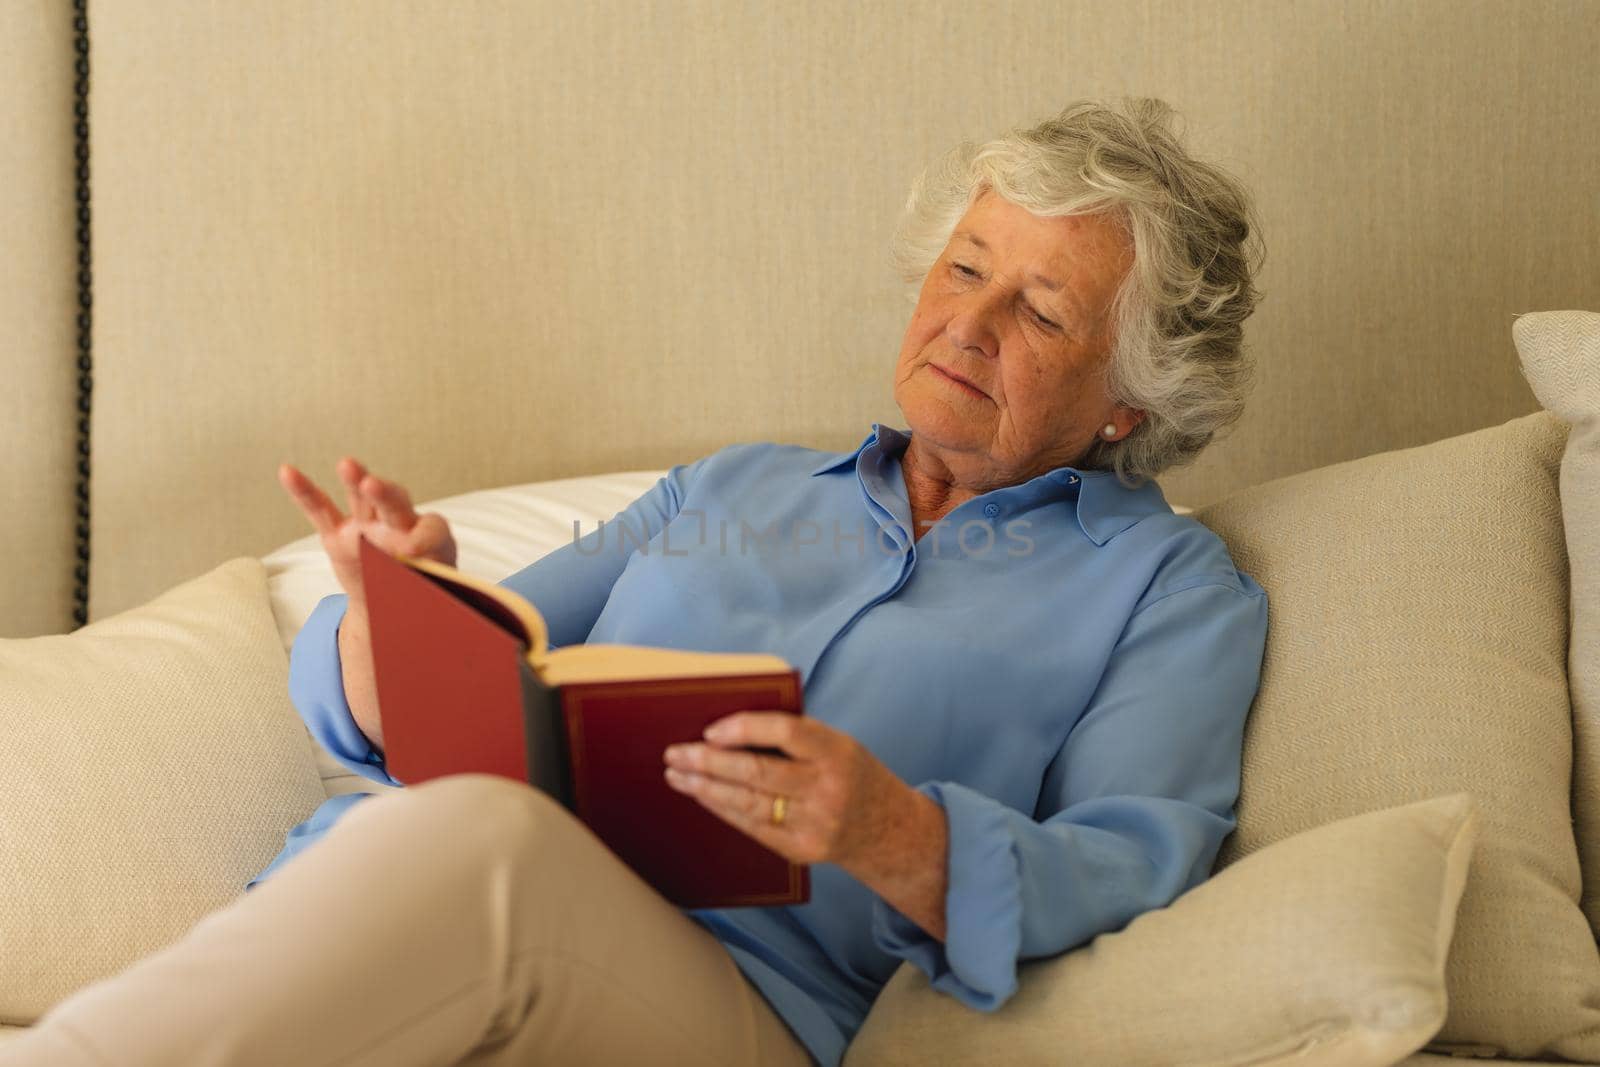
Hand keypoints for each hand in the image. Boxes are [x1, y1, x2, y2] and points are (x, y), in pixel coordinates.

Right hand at [277, 457, 457, 613]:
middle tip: (374, 485)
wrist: (396, 604)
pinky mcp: (339, 537)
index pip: (431, 531)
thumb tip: (426, 619)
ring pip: (362, 501)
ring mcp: (367, 529)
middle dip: (384, 495)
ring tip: (348, 466)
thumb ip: (429, 597)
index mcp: (431, 541)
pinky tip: (287, 472)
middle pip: (394, 504)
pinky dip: (304, 492)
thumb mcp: (434, 600)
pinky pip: (321, 511)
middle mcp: (398, 527)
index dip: (423, 538)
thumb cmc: (422, 596)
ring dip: (355, 482)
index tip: (414, 550)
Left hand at [661, 712, 926, 875]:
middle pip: (757, 774)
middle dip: (709, 763)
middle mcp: (827, 789)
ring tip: (677, 775)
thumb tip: (730, 728)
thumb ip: (796, 737)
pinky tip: (702, 797)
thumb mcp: (839, 745)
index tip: (711, 730)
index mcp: (838, 752)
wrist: (889, 831)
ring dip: (705, 789)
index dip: (745, 729)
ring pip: (748, 804)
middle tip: (675, 753)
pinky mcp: (801, 849)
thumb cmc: (853, 775)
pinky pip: (752, 827)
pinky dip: (723, 809)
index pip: (787, 733)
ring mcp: (814, 824)